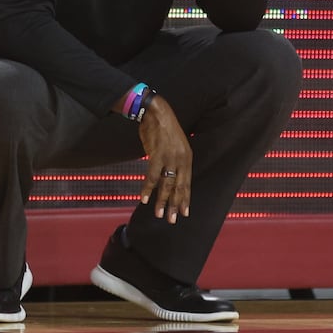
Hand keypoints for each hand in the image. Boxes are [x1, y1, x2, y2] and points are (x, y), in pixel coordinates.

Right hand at [136, 94, 191, 222]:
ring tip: (159, 214)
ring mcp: (169, 158)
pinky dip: (148, 189)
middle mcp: (181, 160)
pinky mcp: (157, 155)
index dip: (185, 199)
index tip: (184, 213)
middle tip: (171, 220)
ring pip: (166, 185)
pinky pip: (152, 177)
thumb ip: (175, 161)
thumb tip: (169, 177)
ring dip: (162, 201)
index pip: (187, 183)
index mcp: (187, 158)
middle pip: (179, 187)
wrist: (156, 112)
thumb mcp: (176, 145)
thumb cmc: (163, 129)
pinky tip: (144, 199)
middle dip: (175, 205)